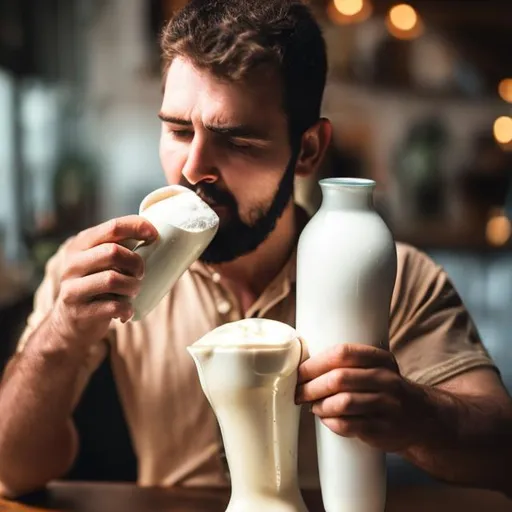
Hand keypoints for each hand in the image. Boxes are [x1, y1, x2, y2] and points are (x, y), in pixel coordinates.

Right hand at [49, 216, 157, 344]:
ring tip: (132, 292)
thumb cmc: (97, 284)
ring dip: (132, 286)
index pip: (113, 227)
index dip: (137, 227)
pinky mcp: (79, 312)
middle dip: (136, 263)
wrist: (71, 321)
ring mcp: (72, 288)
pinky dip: (127, 309)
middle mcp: (73, 264)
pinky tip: (127, 311)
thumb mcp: (101, 260)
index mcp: (81, 244)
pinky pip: (113, 306)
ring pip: (113, 279)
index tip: (153, 235)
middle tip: (140, 273)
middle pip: (113, 252)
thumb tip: (155, 233)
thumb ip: (120, 246)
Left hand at [295, 343, 428, 452]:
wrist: (422, 419)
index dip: (315, 363)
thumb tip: (303, 364)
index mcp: (381, 359)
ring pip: (343, 403)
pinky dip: (331, 422)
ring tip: (312, 406)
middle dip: (311, 386)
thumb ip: (348, 363)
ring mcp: (388, 406)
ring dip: (320, 405)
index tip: (299, 372)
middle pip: (339, 379)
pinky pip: (349, 425)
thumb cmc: (384, 389)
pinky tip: (326, 419)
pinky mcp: (384, 429)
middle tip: (298, 392)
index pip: (343, 353)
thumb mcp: (375, 368)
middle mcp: (387, 380)